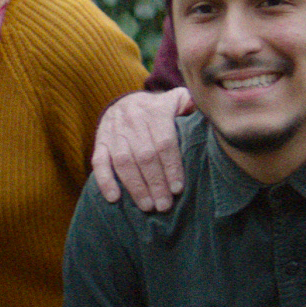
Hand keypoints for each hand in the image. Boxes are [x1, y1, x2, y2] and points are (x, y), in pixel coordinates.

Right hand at [91, 87, 192, 212]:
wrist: (123, 102)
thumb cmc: (156, 109)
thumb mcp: (175, 101)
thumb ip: (190, 105)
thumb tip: (206, 110)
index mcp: (155, 111)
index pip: (165, 143)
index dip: (171, 167)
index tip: (177, 189)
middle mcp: (133, 120)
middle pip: (145, 156)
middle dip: (156, 183)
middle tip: (164, 205)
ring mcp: (114, 131)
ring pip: (124, 162)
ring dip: (135, 187)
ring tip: (147, 206)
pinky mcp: (100, 142)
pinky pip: (99, 162)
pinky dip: (105, 181)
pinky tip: (114, 198)